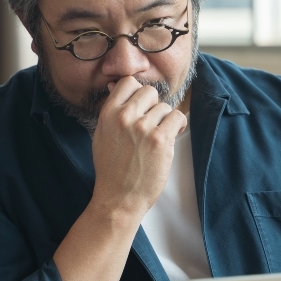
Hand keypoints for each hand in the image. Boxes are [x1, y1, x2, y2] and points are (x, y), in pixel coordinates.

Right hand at [90, 76, 186, 218]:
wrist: (119, 198)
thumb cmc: (111, 169)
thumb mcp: (102, 135)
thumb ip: (111, 111)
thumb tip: (115, 85)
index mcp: (108, 114)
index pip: (128, 82)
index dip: (138, 92)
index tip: (141, 106)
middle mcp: (125, 117)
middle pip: (149, 92)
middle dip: (153, 106)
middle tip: (151, 124)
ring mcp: (143, 128)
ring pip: (164, 107)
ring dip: (165, 120)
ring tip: (158, 137)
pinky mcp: (160, 140)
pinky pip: (177, 117)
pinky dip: (178, 126)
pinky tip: (171, 136)